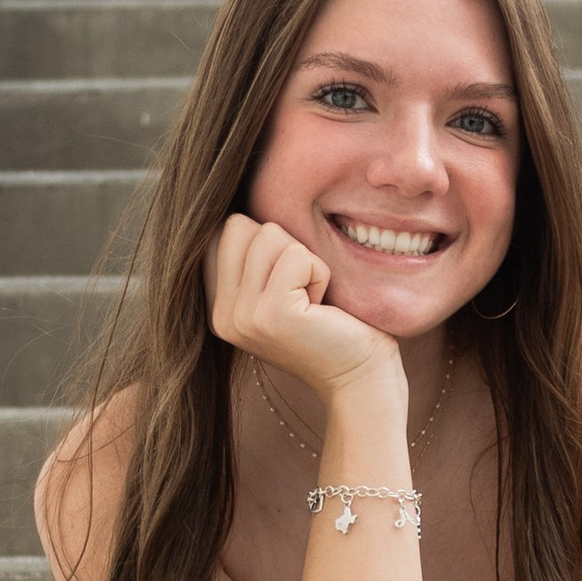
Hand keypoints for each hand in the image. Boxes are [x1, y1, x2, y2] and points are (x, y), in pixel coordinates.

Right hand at [205, 213, 402, 416]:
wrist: (361, 378)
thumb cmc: (335, 327)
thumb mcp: (283, 288)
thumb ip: (256, 256)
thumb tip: (244, 202)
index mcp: (219, 307)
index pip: (227, 230)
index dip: (270, 244)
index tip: (291, 287)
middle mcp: (222, 316)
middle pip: (241, 226)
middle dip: (285, 247)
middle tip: (304, 293)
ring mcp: (242, 317)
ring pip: (268, 235)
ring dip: (305, 261)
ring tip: (313, 301)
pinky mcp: (271, 315)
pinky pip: (297, 256)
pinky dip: (320, 273)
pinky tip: (323, 308)